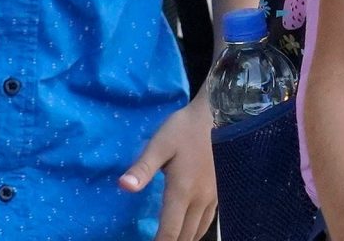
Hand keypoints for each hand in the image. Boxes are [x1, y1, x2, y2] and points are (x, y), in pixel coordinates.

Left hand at [119, 94, 215, 240]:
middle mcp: (199, 199)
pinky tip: (190, 231)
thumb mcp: (159, 144)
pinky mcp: (219, 192)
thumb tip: (124, 186)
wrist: (218, 115)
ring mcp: (212, 197)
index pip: (170, 231)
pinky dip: (197, 232)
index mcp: (182, 190)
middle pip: (185, 236)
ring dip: (185, 240)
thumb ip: (143, 168)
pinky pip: (208, 221)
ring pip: (198, 231)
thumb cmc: (184, 129)